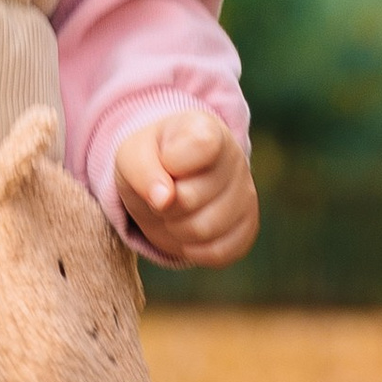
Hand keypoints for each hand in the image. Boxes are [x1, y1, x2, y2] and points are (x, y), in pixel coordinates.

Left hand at [112, 111, 258, 268]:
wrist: (170, 177)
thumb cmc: (152, 161)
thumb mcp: (133, 156)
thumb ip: (142, 170)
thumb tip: (164, 199)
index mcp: (208, 130)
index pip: (200, 147)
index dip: (171, 163)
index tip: (163, 162)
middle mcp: (235, 158)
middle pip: (190, 199)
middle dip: (164, 204)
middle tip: (162, 193)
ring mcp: (246, 193)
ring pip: (204, 230)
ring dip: (175, 228)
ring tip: (173, 212)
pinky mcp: (248, 226)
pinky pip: (219, 252)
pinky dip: (193, 249)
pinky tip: (188, 231)